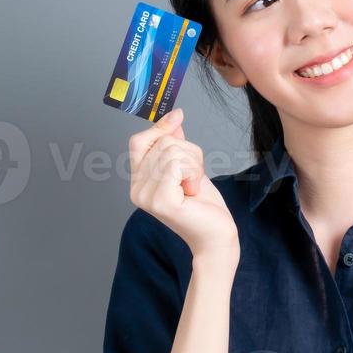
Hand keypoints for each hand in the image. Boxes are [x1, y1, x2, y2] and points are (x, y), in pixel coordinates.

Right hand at [128, 108, 238, 261]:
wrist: (216, 235)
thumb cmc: (203, 205)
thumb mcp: (188, 167)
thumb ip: (176, 144)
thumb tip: (174, 116)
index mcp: (138, 181)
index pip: (139, 141)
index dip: (160, 128)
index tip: (178, 117)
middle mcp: (136, 190)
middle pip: (162, 143)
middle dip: (188, 153)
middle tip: (194, 177)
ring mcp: (146, 197)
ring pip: (172, 152)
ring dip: (193, 164)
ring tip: (194, 185)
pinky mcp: (161, 202)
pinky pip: (177, 165)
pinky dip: (193, 172)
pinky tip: (194, 190)